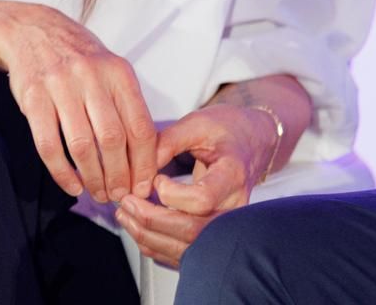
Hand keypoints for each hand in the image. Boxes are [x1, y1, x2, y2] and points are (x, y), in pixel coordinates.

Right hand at [0, 3, 158, 202]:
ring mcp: (61, 86)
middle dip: (120, 176)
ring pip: (82, 145)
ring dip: (92, 177)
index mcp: (119, 73)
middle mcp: (92, 77)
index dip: (145, 163)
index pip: (141, 127)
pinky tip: (72, 185)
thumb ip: (128, 106)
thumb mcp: (111, 70)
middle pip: (113, 140)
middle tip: (119, 196)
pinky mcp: (33, 98)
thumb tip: (147, 156)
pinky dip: (62, 172)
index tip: (144, 186)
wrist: (32, 30)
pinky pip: (48, 145)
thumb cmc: (80, 58)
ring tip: (98, 193)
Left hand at [115, 105, 275, 266]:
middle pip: (192, 230)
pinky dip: (155, 243)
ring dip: (148, 235)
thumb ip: (166, 142)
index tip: (156, 179)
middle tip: (127, 202)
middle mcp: (234, 205)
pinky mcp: (215, 233)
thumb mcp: (197, 124)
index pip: (202, 199)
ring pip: (186, 247)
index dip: (171, 194)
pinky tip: (139, 225)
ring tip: (126, 214)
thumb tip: (138, 169)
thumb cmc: (227, 131)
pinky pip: (183, 251)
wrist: (250, 142)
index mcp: (233, 174)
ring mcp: (226, 224)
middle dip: (150, 220)